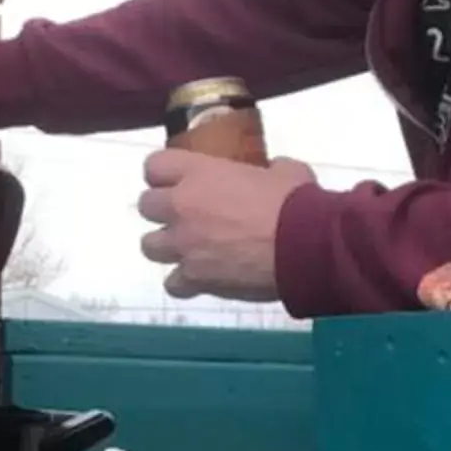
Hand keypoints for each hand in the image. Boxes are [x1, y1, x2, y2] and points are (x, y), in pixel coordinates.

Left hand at [136, 151, 313, 300]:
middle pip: (146, 205)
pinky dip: (184, 283)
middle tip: (187, 215)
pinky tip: (203, 279)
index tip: (176, 181)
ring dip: (167, 246)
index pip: (154, 166)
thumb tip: (275, 170)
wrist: (304, 247)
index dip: (163, 174)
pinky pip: (173, 283)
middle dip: (162, 210)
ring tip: (190, 249)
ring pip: (149, 246)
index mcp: (200, 174)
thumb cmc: (295, 202)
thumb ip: (270, 169)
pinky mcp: (194, 278)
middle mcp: (182, 206)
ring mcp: (184, 245)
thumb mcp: (285, 171)